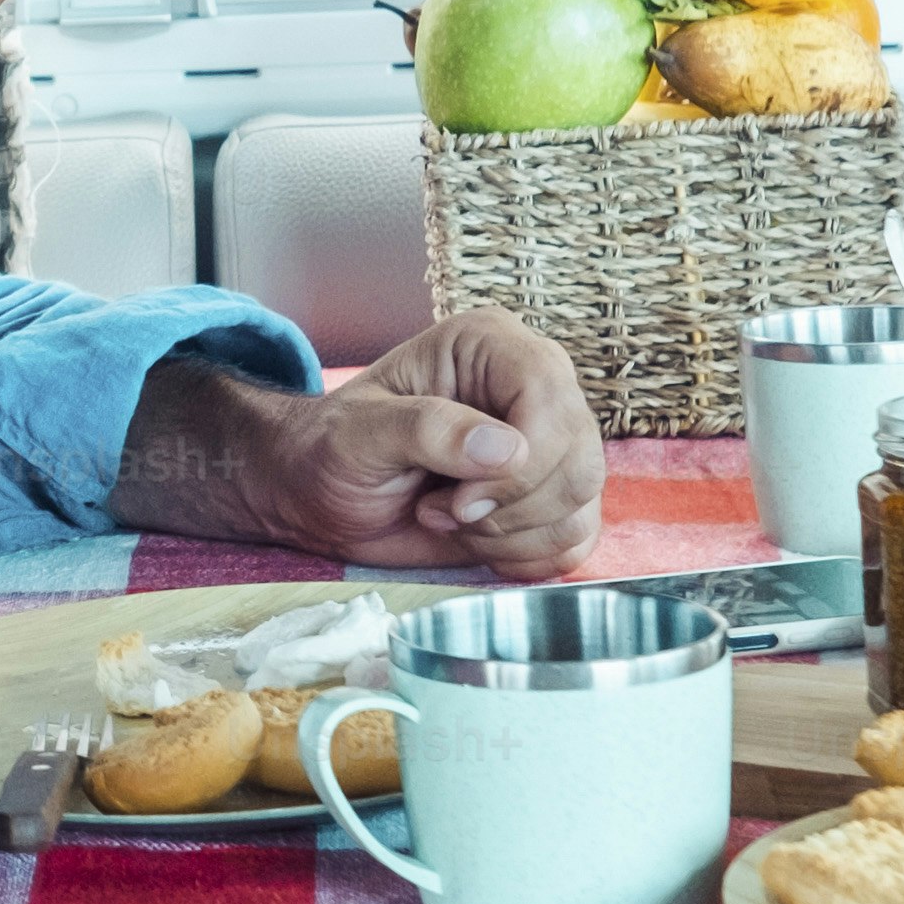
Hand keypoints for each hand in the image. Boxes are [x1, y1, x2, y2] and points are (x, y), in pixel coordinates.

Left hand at [107, 308, 607, 573]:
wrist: (321, 497)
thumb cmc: (332, 450)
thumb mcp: (360, 433)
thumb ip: (427, 431)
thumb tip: (507, 451)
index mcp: (489, 347)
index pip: (550, 392)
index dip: (522, 461)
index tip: (461, 499)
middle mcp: (532, 388)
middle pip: (579, 456)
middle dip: (510, 506)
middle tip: (441, 511)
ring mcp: (549, 445)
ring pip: (582, 501)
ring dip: (512, 534)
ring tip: (449, 518)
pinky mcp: (552, 499)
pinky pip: (576, 539)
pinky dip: (525, 556)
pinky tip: (476, 541)